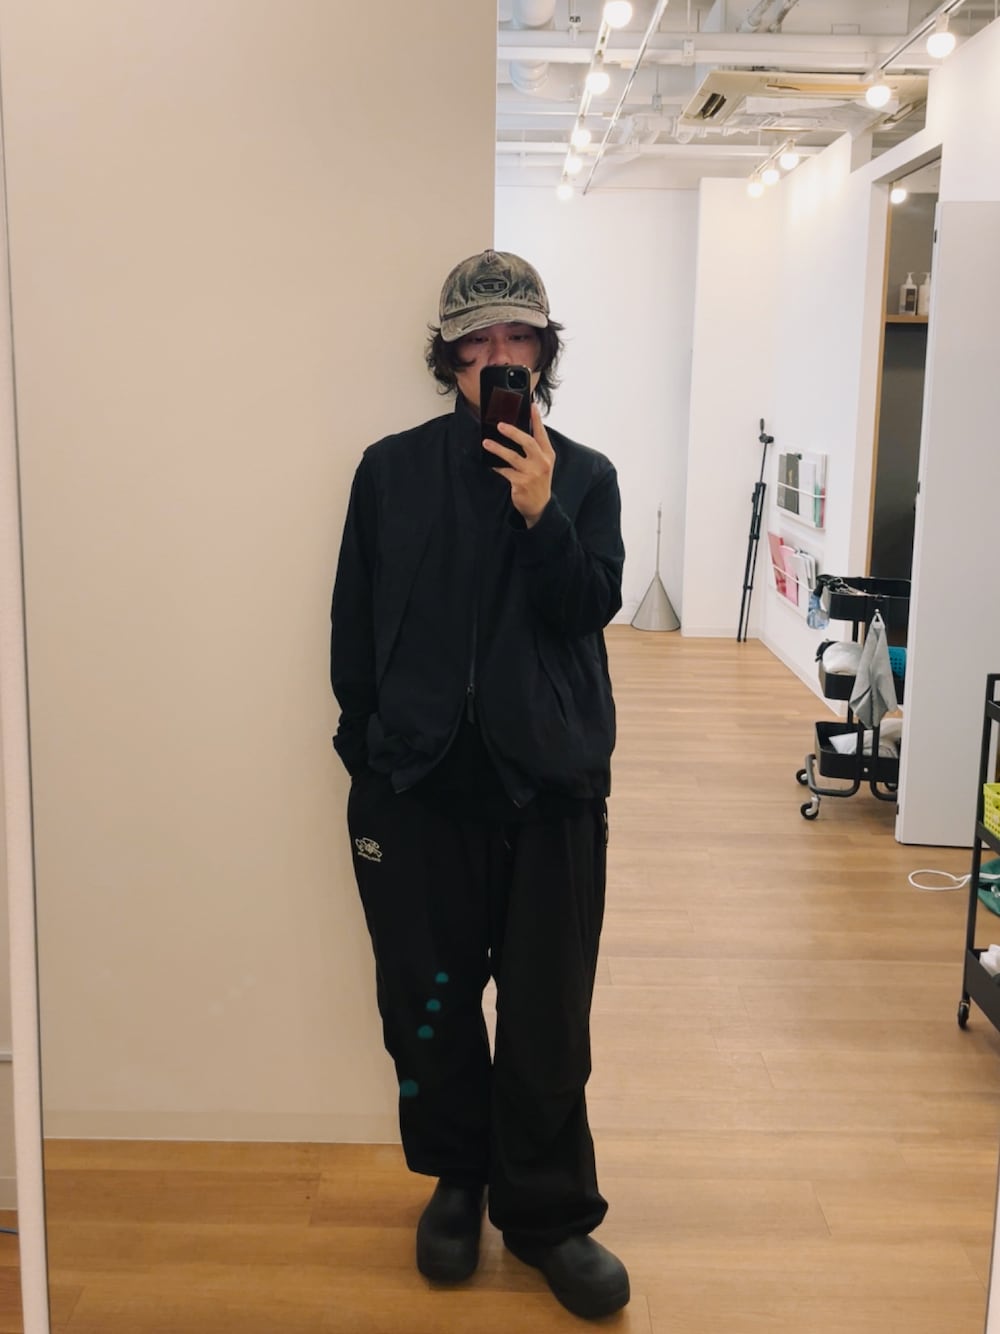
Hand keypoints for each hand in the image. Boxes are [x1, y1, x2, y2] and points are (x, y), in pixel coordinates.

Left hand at [483, 404, 553, 527]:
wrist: (540, 506)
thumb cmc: (539, 481)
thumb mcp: (543, 463)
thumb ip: (535, 449)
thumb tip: (518, 431)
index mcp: (548, 454)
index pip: (542, 433)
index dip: (536, 419)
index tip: (531, 406)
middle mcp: (542, 462)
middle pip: (528, 442)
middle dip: (513, 432)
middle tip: (501, 425)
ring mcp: (532, 473)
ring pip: (512, 456)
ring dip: (498, 448)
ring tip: (486, 443)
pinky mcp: (521, 483)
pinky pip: (505, 471)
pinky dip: (496, 466)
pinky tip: (489, 462)